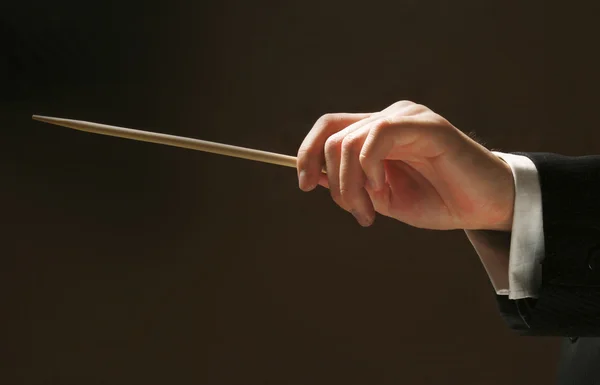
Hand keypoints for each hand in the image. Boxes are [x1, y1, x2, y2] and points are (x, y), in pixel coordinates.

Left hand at [296, 101, 514, 230]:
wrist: (483, 208)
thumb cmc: (436, 201)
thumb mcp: (381, 198)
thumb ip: (350, 184)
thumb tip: (313, 177)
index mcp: (376, 132)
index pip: (328, 128)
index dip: (307, 153)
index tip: (303, 185)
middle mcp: (389, 118)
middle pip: (333, 138)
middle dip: (333, 183)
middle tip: (357, 213)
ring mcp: (408, 118)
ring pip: (350, 140)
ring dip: (350, 184)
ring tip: (370, 211)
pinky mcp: (427, 125)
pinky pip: (379, 135)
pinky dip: (369, 168)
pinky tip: (382, 189)